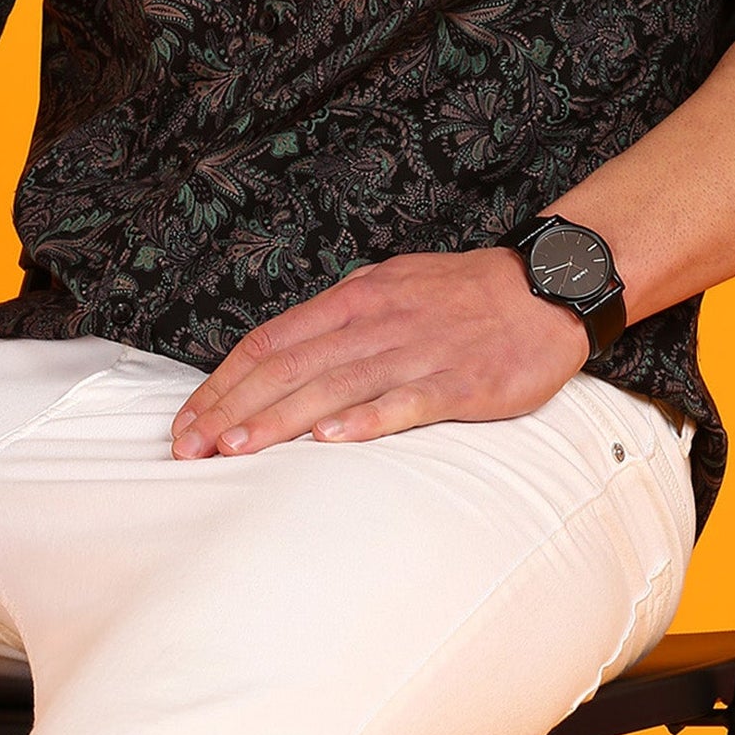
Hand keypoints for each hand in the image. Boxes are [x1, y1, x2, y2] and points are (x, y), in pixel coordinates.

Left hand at [169, 244, 593, 458]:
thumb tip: (284, 355)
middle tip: (189, 447)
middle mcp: (377, 321)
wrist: (546, 287)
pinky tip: (333, 439)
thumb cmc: (463, 295)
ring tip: (237, 447)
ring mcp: (417, 351)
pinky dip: (368, 419)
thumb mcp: (390, 289)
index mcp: (355, 299)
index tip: (188, 421)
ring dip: (282, 418)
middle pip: (291, 366)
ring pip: (335, 385)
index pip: (271, 340)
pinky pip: (407, 401)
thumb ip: (340, 322)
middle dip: (233, 407)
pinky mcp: (460, 381)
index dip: (224, 382)